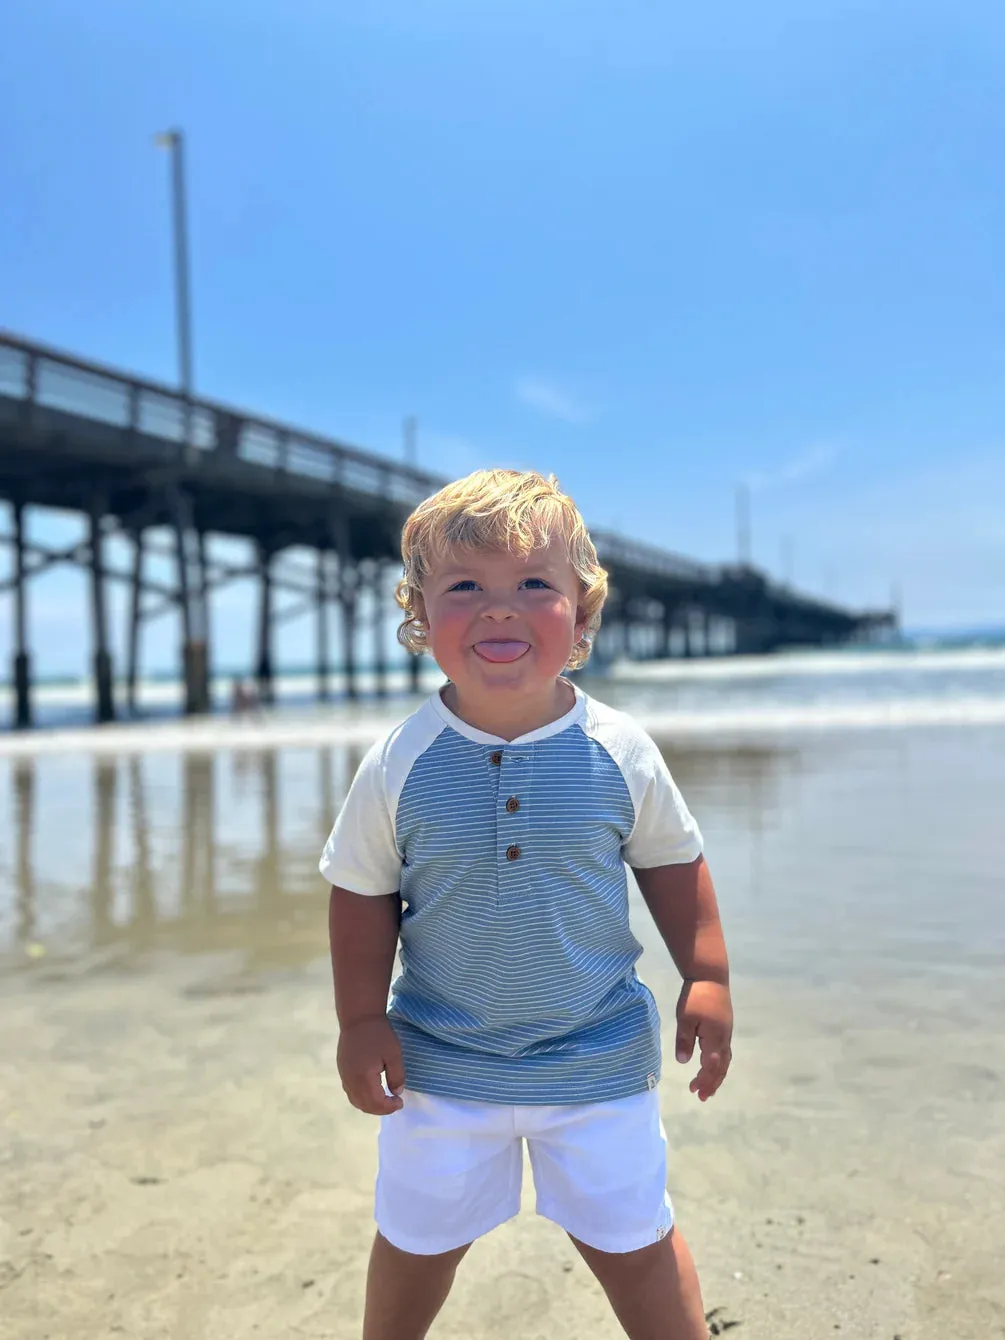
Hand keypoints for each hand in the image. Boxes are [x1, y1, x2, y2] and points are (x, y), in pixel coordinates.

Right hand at [337, 1017, 405, 1115]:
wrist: (359, 1017)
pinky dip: (362, 1098)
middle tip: (395, 1103)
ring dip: (370, 1105)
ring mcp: (344, 1076)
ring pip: (355, 1100)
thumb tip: (397, 1093)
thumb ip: (397, 1076)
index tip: (401, 1102)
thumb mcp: (394, 1054)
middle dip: (381, 1109)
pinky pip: (350, 1092)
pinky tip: (372, 1091)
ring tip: (384, 1100)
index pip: (376, 1103)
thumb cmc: (379, 1033)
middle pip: (364, 1105)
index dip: (389, 1107)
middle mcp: (351, 1081)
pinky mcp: (342, 1070)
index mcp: (364, 1078)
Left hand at [675, 978, 732, 1101]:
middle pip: (721, 1067)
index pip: (711, 1066)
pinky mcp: (725, 1027)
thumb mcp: (685, 1018)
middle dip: (712, 1083)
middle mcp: (724, 1038)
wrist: (710, 976)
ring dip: (717, 1075)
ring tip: (708, 1087)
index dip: (704, 1080)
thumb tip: (684, 1062)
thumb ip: (684, 1040)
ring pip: (725, 1060)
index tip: (694, 1090)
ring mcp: (726, 1033)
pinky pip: (725, 1052)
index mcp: (715, 1038)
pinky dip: (719, 1063)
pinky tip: (711, 1065)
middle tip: (702, 1097)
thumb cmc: (696, 996)